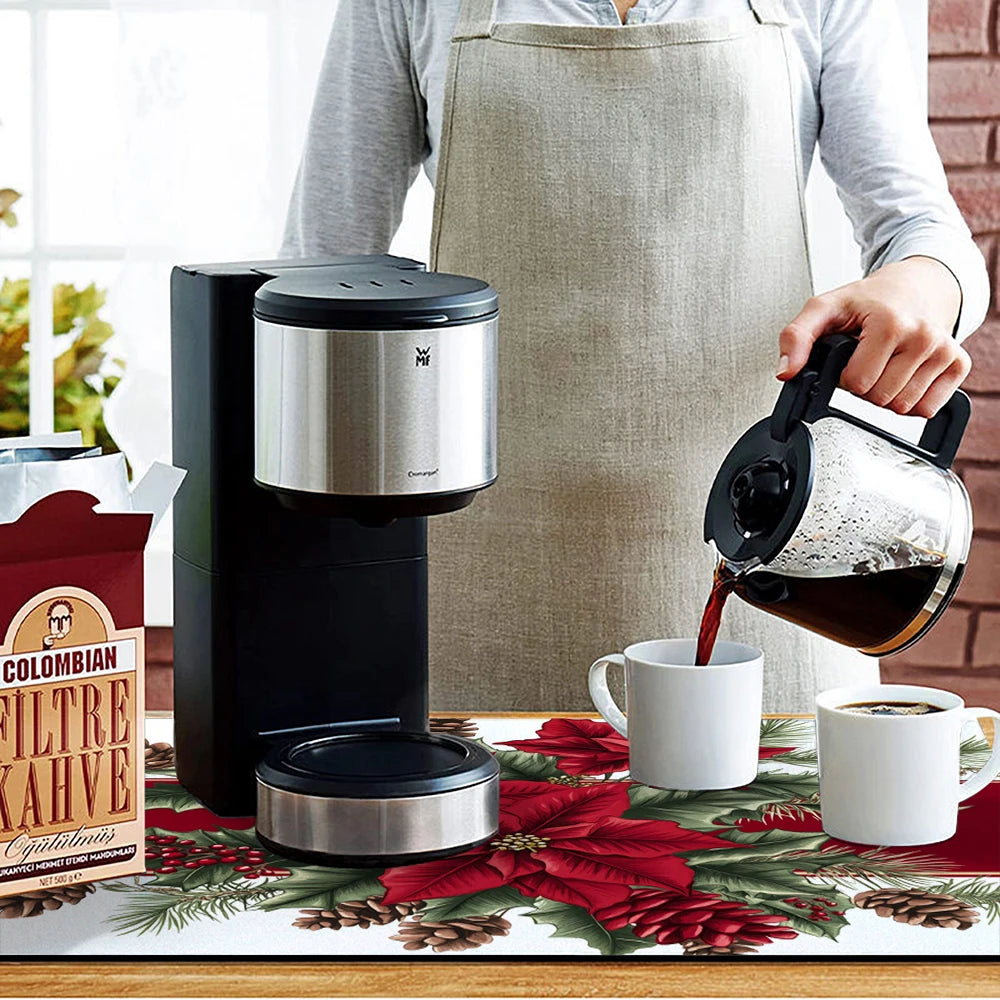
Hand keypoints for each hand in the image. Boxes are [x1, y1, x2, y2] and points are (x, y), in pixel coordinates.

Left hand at [777, 257, 970, 417]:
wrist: (916, 285)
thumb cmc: (871, 299)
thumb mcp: (825, 308)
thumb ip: (796, 337)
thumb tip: (786, 371)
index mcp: (891, 323)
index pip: (857, 384)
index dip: (845, 376)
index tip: (850, 357)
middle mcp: (923, 337)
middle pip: (879, 399)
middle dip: (865, 387)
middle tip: (868, 360)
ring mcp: (944, 351)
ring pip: (902, 407)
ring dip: (887, 394)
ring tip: (886, 364)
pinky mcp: (959, 364)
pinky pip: (927, 409)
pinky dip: (911, 400)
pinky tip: (906, 374)